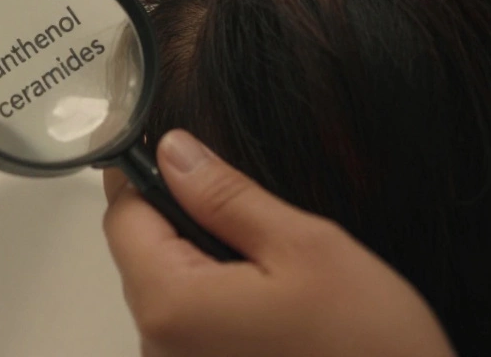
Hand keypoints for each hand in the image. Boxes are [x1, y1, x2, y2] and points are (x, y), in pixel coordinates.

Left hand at [102, 129, 454, 356]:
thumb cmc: (368, 349)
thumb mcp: (305, 248)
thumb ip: (225, 195)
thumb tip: (174, 152)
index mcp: (171, 304)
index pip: (122, 216)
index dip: (147, 176)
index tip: (176, 154)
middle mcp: (159, 344)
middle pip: (140, 253)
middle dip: (182, 220)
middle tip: (248, 214)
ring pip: (166, 287)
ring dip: (203, 263)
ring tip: (271, 269)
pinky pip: (189, 322)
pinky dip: (217, 299)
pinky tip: (270, 304)